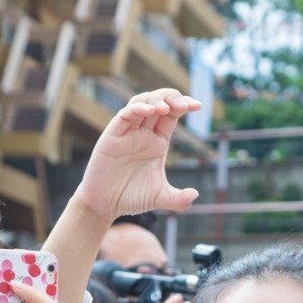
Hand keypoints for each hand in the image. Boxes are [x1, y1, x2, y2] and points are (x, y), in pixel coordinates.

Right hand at [75, 89, 201, 220]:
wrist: (105, 205)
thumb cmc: (131, 197)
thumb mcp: (160, 198)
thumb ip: (179, 199)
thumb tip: (195, 195)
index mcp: (157, 141)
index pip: (172, 115)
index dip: (184, 105)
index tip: (197, 106)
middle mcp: (143, 133)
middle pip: (158, 102)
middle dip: (172, 98)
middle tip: (184, 105)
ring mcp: (127, 133)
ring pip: (141, 103)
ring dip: (154, 100)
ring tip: (166, 108)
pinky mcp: (112, 136)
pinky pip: (124, 116)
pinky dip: (136, 109)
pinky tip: (149, 110)